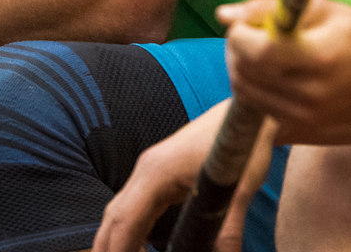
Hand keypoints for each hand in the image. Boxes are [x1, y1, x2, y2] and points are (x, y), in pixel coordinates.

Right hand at [93, 102, 274, 251]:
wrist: (244, 112)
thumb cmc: (240, 143)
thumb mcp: (238, 190)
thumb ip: (227, 230)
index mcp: (156, 172)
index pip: (126, 218)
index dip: (118, 248)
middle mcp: (146, 170)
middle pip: (114, 216)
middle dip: (106, 246)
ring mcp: (149, 170)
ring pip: (119, 210)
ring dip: (115, 237)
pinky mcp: (158, 173)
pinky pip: (134, 205)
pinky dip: (128, 227)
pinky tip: (135, 244)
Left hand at [220, 0, 350, 141]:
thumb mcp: (321, 8)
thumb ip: (269, 7)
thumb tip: (222, 14)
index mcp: (320, 57)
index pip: (258, 51)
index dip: (239, 34)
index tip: (244, 22)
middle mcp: (311, 92)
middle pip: (245, 72)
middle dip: (235, 47)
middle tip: (248, 31)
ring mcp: (305, 115)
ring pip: (244, 92)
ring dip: (239, 66)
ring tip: (257, 48)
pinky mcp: (300, 126)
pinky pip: (256, 105)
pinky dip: (251, 85)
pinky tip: (267, 70)